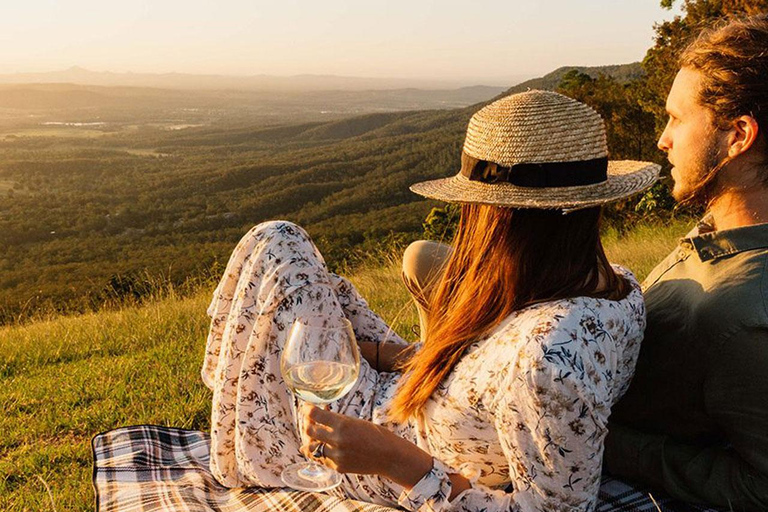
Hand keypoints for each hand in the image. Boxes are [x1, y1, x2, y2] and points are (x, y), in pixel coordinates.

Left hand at [300, 404, 470, 497]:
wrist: (390, 457)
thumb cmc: (376, 435)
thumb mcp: (356, 422)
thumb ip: (338, 421)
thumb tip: (321, 416)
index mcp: (342, 425)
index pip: (314, 415)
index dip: (307, 410)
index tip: (307, 407)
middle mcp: (337, 440)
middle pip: (309, 430)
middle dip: (308, 424)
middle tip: (310, 420)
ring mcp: (336, 456)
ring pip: (311, 447)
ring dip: (310, 440)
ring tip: (313, 436)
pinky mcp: (338, 467)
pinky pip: (321, 459)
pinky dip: (319, 452)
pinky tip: (321, 448)